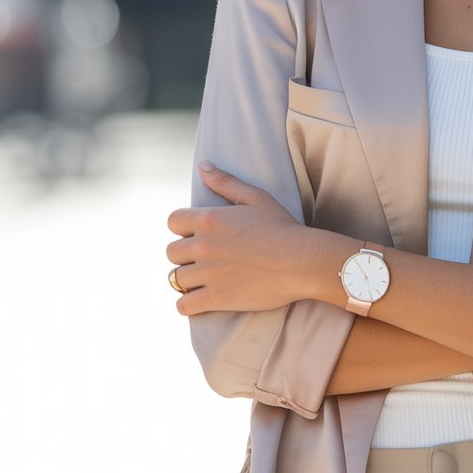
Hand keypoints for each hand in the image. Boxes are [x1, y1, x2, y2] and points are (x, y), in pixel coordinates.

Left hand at [166, 162, 314, 315]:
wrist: (302, 261)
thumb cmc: (282, 226)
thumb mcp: (256, 197)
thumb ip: (225, 182)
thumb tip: (202, 166)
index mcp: (210, 219)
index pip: (173, 221)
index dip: (182, 227)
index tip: (197, 232)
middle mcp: (204, 246)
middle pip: (171, 251)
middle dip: (184, 253)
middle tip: (204, 256)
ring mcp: (208, 274)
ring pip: (175, 279)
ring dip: (187, 278)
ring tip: (204, 277)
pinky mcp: (216, 298)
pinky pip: (183, 305)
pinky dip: (188, 303)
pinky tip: (201, 298)